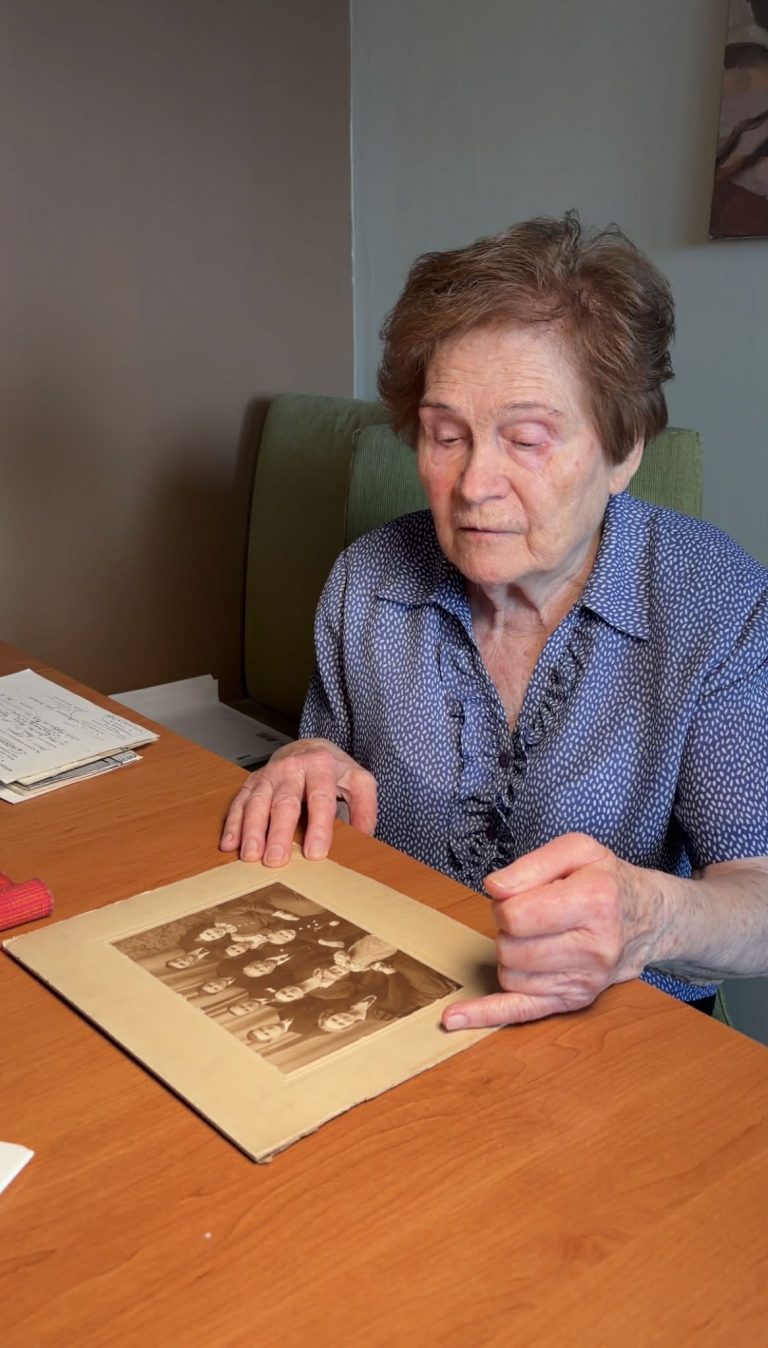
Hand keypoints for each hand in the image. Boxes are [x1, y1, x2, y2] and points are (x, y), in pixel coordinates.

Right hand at [219, 738, 377, 866]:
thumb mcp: (359, 781)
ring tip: (250, 856)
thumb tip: (364, 838)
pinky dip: (233, 824)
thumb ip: (365, 808)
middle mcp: (291, 768)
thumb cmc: (333, 770)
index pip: (320, 798)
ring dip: (251, 830)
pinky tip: (229, 845)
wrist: (308, 748)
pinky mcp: (252, 783)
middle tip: (276, 860)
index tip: (316, 853)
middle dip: (278, 832)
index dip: (319, 826)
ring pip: (257, 803)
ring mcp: (268, 775)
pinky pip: (239, 803)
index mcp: (320, 766)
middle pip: (284, 803)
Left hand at [443, 833, 662, 1029]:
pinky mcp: (573, 1001)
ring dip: (510, 953)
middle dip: (507, 927)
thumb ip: (532, 864)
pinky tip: (455, 1018)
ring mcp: (584, 981)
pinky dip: (485, 1015)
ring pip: (509, 974)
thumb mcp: (577, 850)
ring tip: (537, 934)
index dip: (506, 901)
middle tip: (531, 913)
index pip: (516, 915)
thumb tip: (495, 888)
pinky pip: (521, 1013)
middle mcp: (593, 948)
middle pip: (510, 947)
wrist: (647, 918)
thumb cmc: (607, 880)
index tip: (520, 894)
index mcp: (594, 903)